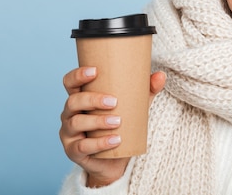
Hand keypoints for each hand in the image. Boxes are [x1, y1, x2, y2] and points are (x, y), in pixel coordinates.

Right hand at [59, 66, 165, 186]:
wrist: (116, 161)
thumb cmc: (121, 126)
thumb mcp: (135, 107)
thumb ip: (146, 91)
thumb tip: (161, 75)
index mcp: (80, 98)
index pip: (70, 83)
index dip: (77, 75)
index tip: (95, 71)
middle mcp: (70, 114)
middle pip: (73, 101)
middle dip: (92, 99)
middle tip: (114, 101)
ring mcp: (69, 133)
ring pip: (76, 123)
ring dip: (97, 121)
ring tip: (118, 122)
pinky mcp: (73, 151)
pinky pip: (82, 146)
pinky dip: (100, 143)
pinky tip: (116, 140)